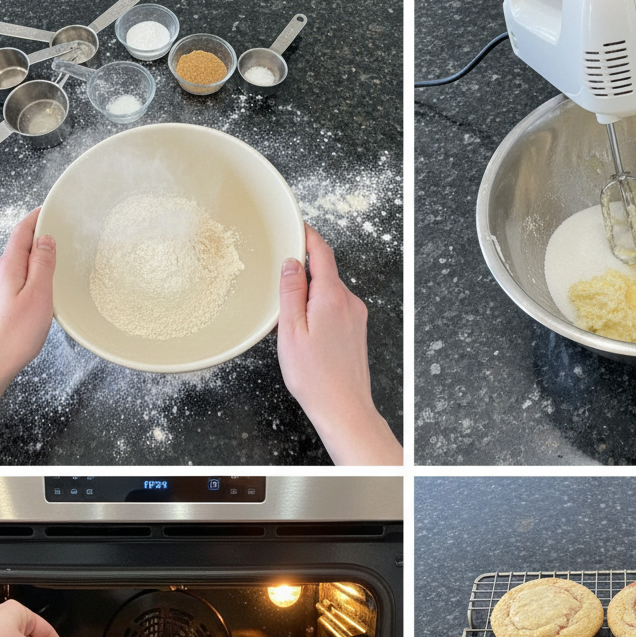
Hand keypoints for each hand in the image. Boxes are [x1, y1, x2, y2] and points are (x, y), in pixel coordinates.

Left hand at [0, 208, 55, 464]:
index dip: (37, 218)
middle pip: (19, 247)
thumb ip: (43, 264)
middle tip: (60, 234)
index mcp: (8, 267)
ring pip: (19, 267)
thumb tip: (45, 239)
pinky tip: (43, 291)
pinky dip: (32, 279)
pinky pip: (18, 283)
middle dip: (39, 238)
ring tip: (56, 262)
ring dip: (37, 261)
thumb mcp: (38, 296)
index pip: (21, 232)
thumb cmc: (12, 336)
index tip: (50, 209)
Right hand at [277, 225, 402, 464]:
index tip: (295, 227)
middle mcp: (349, 302)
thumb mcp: (291, 332)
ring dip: (309, 295)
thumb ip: (291, 293)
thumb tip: (291, 264)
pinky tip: (305, 332)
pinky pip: (335, 308)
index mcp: (331, 297)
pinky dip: (318, 310)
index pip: (322, 252)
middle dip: (302, 272)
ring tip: (289, 319)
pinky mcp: (357, 331)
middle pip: (325, 272)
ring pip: (329, 292)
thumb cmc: (316, 378)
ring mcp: (356, 317)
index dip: (307, 236)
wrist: (344, 408)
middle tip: (278, 283)